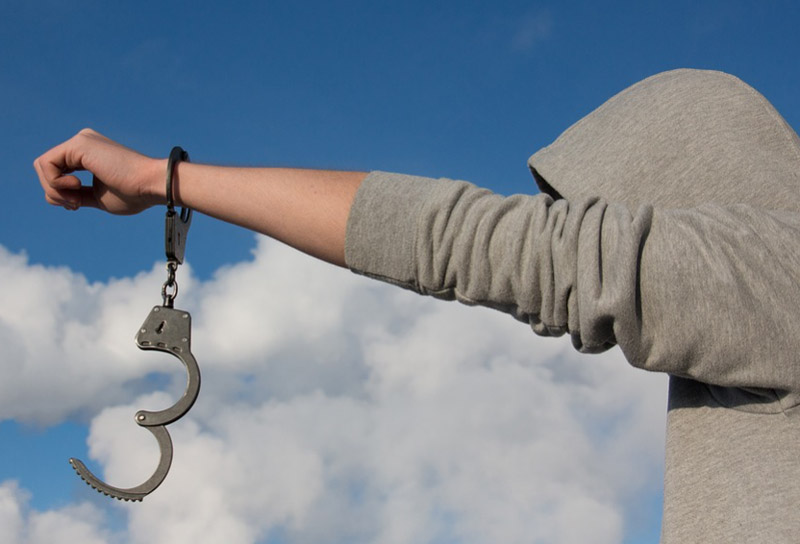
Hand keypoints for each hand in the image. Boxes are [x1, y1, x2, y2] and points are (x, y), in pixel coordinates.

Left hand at [34, 129, 165, 214]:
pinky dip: (55, 182)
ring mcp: (80, 141)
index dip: (59, 193)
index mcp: (87, 153)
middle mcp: (82, 142)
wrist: (151, 185)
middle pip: (45, 168)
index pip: (56, 171)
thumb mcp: (97, 197)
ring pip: (42, 166)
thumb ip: (76, 194)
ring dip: (54, 190)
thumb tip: (53, 196)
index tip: (77, 205)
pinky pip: (46, 164)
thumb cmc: (133, 194)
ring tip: (76, 199)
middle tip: (75, 204)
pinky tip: (76, 186)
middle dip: (54, 192)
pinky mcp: (78, 144)